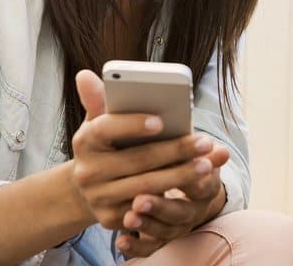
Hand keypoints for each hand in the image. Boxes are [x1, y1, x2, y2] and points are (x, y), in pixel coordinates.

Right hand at [70, 70, 227, 255]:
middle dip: (174, 151)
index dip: (132, 125)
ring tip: (207, 164)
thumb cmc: (106, 145)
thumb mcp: (101, 121)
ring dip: (180, 176)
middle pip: (136, 160)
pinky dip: (172, 198)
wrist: (87, 189)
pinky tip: (195, 187)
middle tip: (205, 142)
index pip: (106, 129)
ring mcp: (98, 198)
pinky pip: (146, 210)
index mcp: (85, 141)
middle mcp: (87, 171)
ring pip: (146, 187)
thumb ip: (102, 99)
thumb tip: (87, 74)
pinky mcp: (111, 219)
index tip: (160, 121)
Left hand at [115, 148, 228, 256]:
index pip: (203, 187)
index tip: (171, 174)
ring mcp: (177, 226)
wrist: (186, 184)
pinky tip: (121, 241)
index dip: (189, 181)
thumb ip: (195, 147)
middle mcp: (195, 210)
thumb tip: (222, 151)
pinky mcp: (160, 238)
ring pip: (164, 231)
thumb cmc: (184, 158)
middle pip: (180, 213)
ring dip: (146, 226)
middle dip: (160, 207)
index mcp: (208, 188)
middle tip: (139, 200)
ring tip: (129, 218)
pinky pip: (149, 248)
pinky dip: (135, 247)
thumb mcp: (194, 150)